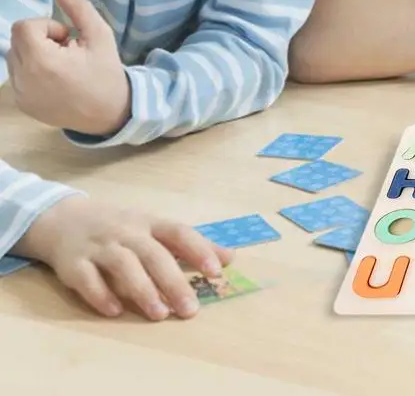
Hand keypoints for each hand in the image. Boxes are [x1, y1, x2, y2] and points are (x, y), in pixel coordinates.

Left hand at [7, 0, 130, 137]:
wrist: (108, 113)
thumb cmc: (106, 73)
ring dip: (34, 53)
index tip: (67, 38)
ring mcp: (20, 94)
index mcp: (42, 62)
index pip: (23, 27)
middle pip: (16, 40)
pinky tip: (54, 79)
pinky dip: (31, 70)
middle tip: (65, 50)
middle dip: (40, 38)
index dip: (46, 26)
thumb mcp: (101, 36)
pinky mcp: (21, 103)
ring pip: (14, 56)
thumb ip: (80, 10)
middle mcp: (24, 79)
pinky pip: (16, 74)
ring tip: (60, 65)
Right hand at [15, 195, 231, 320]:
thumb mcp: (155, 229)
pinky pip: (88, 280)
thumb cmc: (121, 228)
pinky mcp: (74, 264)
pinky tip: (116, 311)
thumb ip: (190, 244)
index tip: (217, 271)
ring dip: (142, 290)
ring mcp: (100, 247)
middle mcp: (127, 232)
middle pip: (154, 254)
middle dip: (173, 281)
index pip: (179, 233)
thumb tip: (230, 258)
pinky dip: (101, 295)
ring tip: (159, 313)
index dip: (199, 250)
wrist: (64, 220)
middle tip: (190, 309)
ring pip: (123, 265)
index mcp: (150, 223)